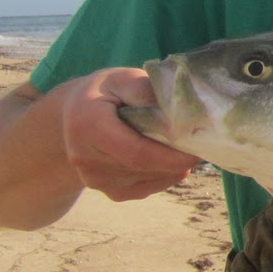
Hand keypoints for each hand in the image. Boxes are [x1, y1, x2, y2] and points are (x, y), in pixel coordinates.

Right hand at [57, 68, 201, 201]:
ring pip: (148, 180)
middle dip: (177, 159)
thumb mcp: (122, 79)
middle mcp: (86, 158)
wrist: (72, 117)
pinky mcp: (109, 192)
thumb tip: (177, 109)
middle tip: (200, 143)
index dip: (170, 155)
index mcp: (88, 125)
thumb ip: (145, 90)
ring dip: (172, 167)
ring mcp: (95, 180)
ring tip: (182, 145)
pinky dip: (165, 175)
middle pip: (144, 168)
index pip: (136, 152)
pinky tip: (168, 159)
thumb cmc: (104, 93)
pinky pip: (146, 188)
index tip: (198, 149)